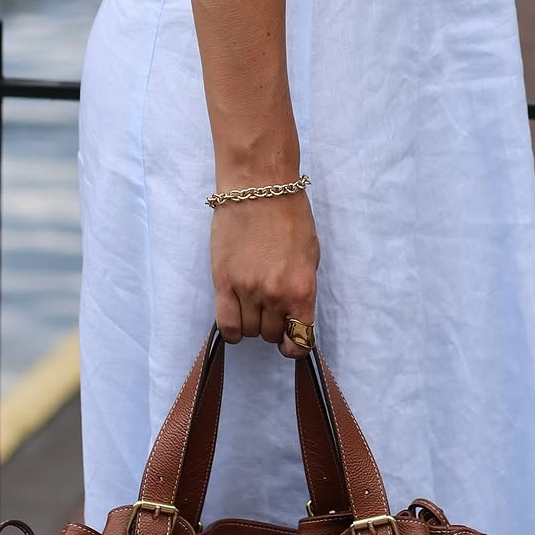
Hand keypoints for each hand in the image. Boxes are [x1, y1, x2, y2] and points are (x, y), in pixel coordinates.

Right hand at [210, 188, 319, 357]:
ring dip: (252, 324)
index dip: (295, 346)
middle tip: (270, 310)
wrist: (259, 188)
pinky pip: (226, 324)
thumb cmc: (289, 217)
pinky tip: (236, 318)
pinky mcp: (223, 282)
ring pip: (249, 331)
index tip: (291, 342)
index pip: (300, 340)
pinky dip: (232, 329)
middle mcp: (275, 295)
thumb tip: (294, 316)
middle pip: (271, 335)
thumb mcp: (310, 257)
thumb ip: (302, 290)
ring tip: (252, 304)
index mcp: (302, 290)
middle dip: (273, 328)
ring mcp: (247, 290)